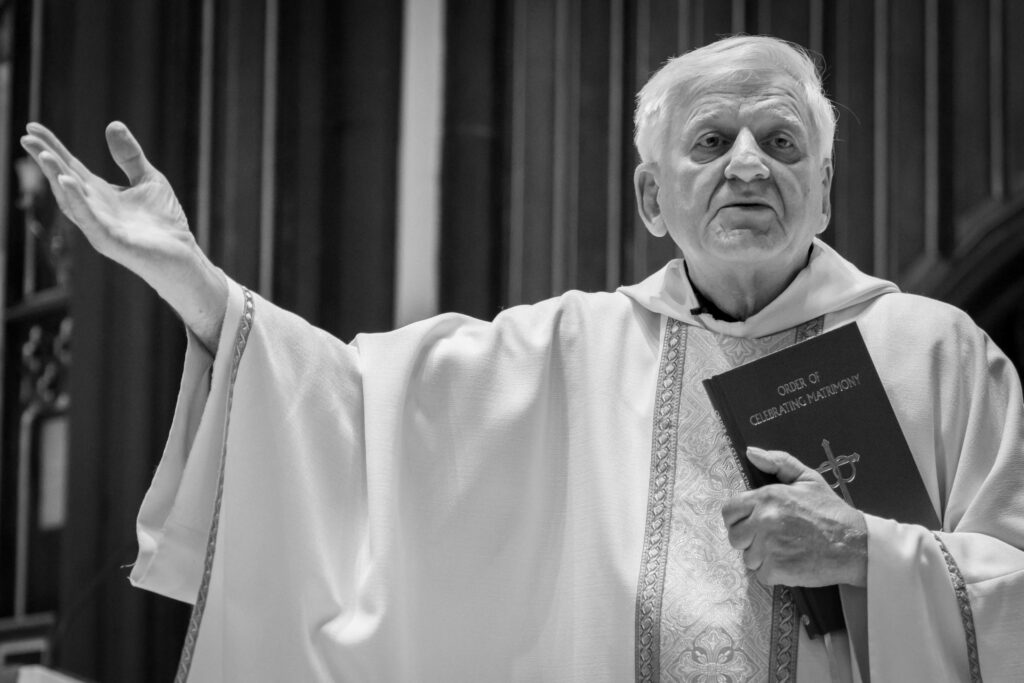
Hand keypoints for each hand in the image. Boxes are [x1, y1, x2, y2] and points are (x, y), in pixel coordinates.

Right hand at [20, 122, 226, 350]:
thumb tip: (113, 124)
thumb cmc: (166, 222)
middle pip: (64, 180)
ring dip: (56, 178)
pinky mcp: (110, 240)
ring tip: (44, 155)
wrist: (184, 255)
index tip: (32, 128)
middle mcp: (94, 209)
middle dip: (46, 160)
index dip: (52, 148)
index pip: (71, 167)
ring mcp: (99, 226)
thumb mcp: (149, 179)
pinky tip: (67, 180)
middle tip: (26, 138)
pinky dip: (77, 200)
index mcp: (100, 194)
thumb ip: (130, 156)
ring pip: (71, 200)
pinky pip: (89, 219)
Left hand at [721, 446, 866, 586]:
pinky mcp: (778, 568)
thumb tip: (751, 453)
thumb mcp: (807, 479)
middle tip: (772, 539)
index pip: (729, 511)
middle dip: (749, 540)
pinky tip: (792, 563)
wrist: (856, 545)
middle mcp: (764, 520)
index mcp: (768, 496)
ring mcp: (770, 546)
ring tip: (786, 550)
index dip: (738, 519)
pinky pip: (761, 575)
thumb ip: (778, 463)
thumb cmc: (831, 512)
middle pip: (735, 537)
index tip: (752, 523)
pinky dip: (774, 573)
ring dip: (763, 558)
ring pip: (748, 558)